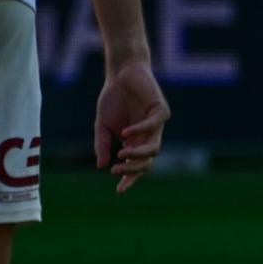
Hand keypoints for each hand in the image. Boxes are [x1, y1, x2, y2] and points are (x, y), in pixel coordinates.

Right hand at [93, 58, 167, 191]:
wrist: (121, 73)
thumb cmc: (113, 99)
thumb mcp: (102, 125)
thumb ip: (102, 144)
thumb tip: (101, 166)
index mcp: (136, 142)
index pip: (136, 166)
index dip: (129, 178)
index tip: (119, 190)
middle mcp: (148, 136)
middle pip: (146, 161)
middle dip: (132, 169)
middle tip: (115, 169)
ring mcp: (156, 124)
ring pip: (154, 148)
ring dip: (138, 154)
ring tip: (121, 154)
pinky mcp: (161, 110)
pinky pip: (153, 126)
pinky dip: (139, 131)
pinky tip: (124, 133)